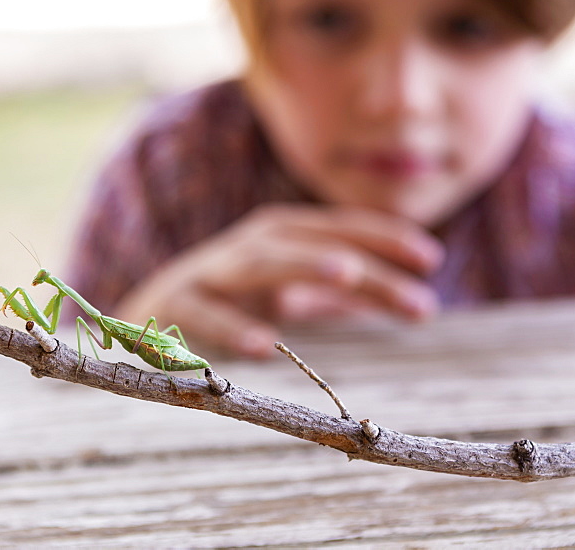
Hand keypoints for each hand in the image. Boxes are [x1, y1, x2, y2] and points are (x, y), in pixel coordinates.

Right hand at [113, 204, 444, 358]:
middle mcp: (248, 246)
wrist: (143, 316)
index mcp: (277, 235)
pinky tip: (264, 346)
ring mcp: (211, 273)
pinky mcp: (177, 307)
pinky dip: (233, 327)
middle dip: (362, 255)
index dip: (384, 238)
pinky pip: (207, 315)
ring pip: (261, 262)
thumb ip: (350, 292)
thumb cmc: (235, 301)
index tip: (431, 259)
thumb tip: (420, 303)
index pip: (337, 228)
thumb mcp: (297, 290)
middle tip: (412, 272)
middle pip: (310, 244)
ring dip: (304, 263)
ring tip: (348, 273)